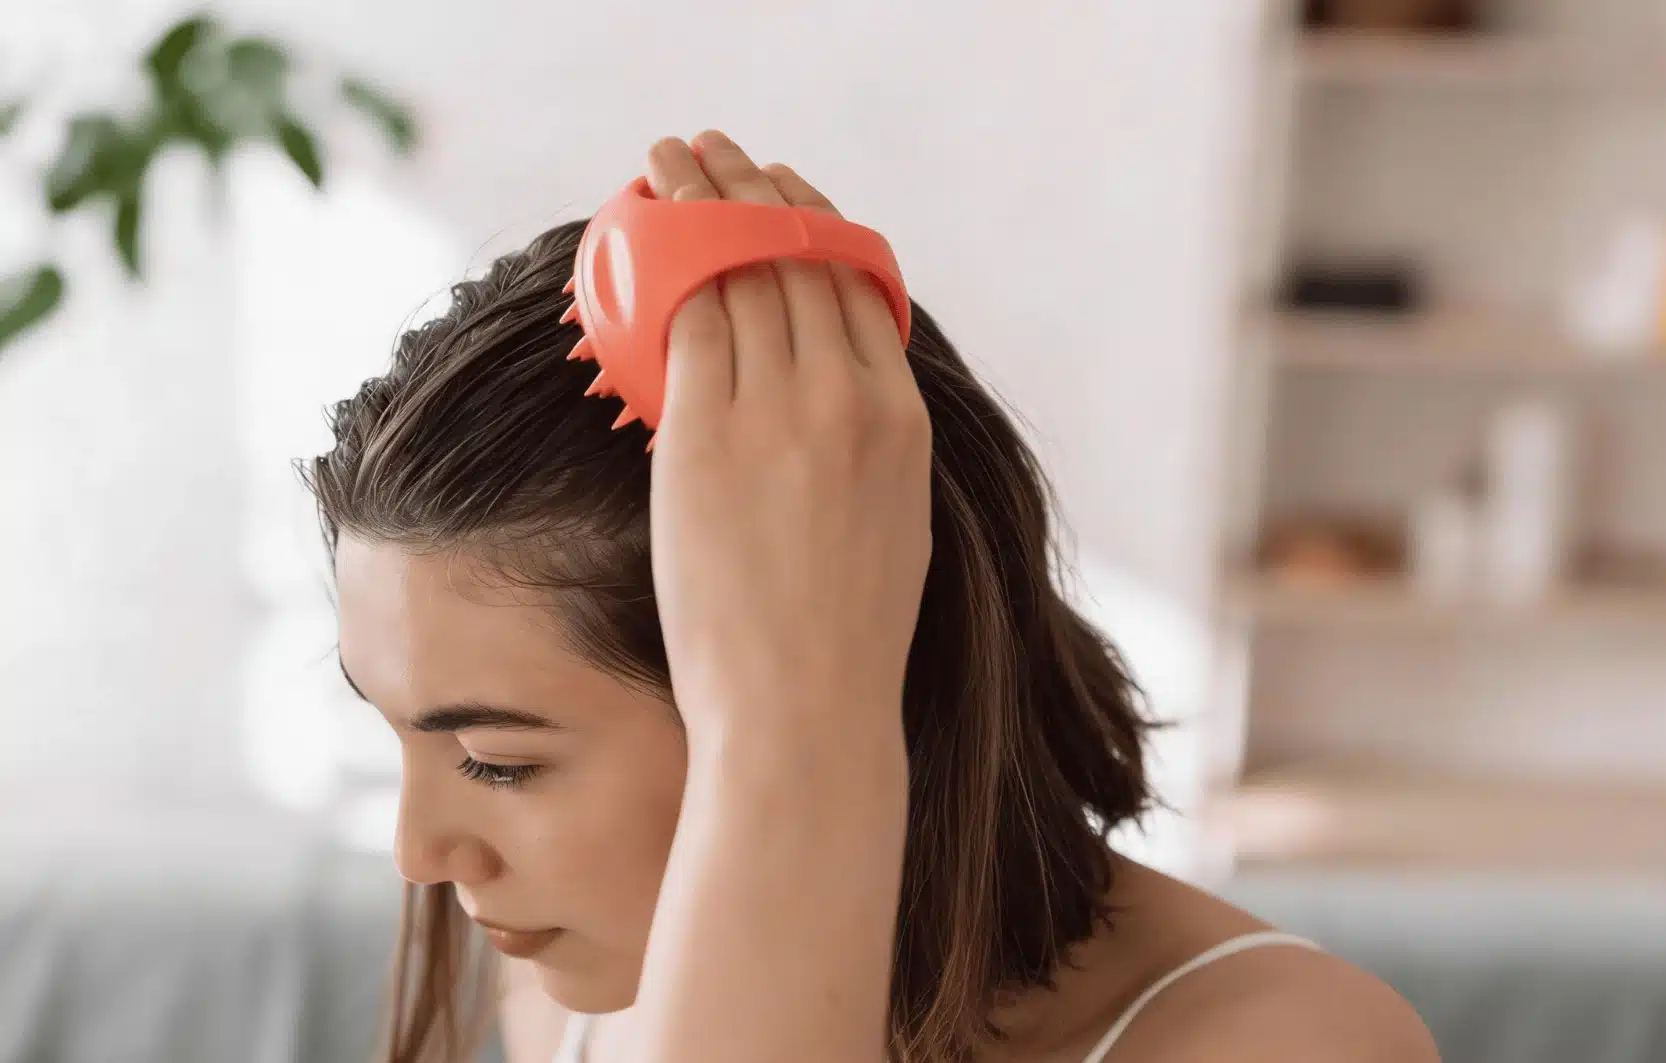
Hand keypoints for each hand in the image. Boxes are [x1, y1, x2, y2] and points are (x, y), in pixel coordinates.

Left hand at [645, 131, 931, 751]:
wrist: (805, 711)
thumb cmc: (843, 640)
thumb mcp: (891, 523)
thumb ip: (866, 444)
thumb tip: (820, 398)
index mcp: (901, 419)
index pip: (856, 286)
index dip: (813, 226)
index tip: (782, 194)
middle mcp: (847, 399)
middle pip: (796, 260)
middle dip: (751, 191)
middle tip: (712, 154)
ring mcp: (778, 413)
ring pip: (737, 274)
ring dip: (699, 204)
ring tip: (669, 166)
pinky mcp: (704, 437)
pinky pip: (684, 323)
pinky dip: (662, 268)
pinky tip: (640, 236)